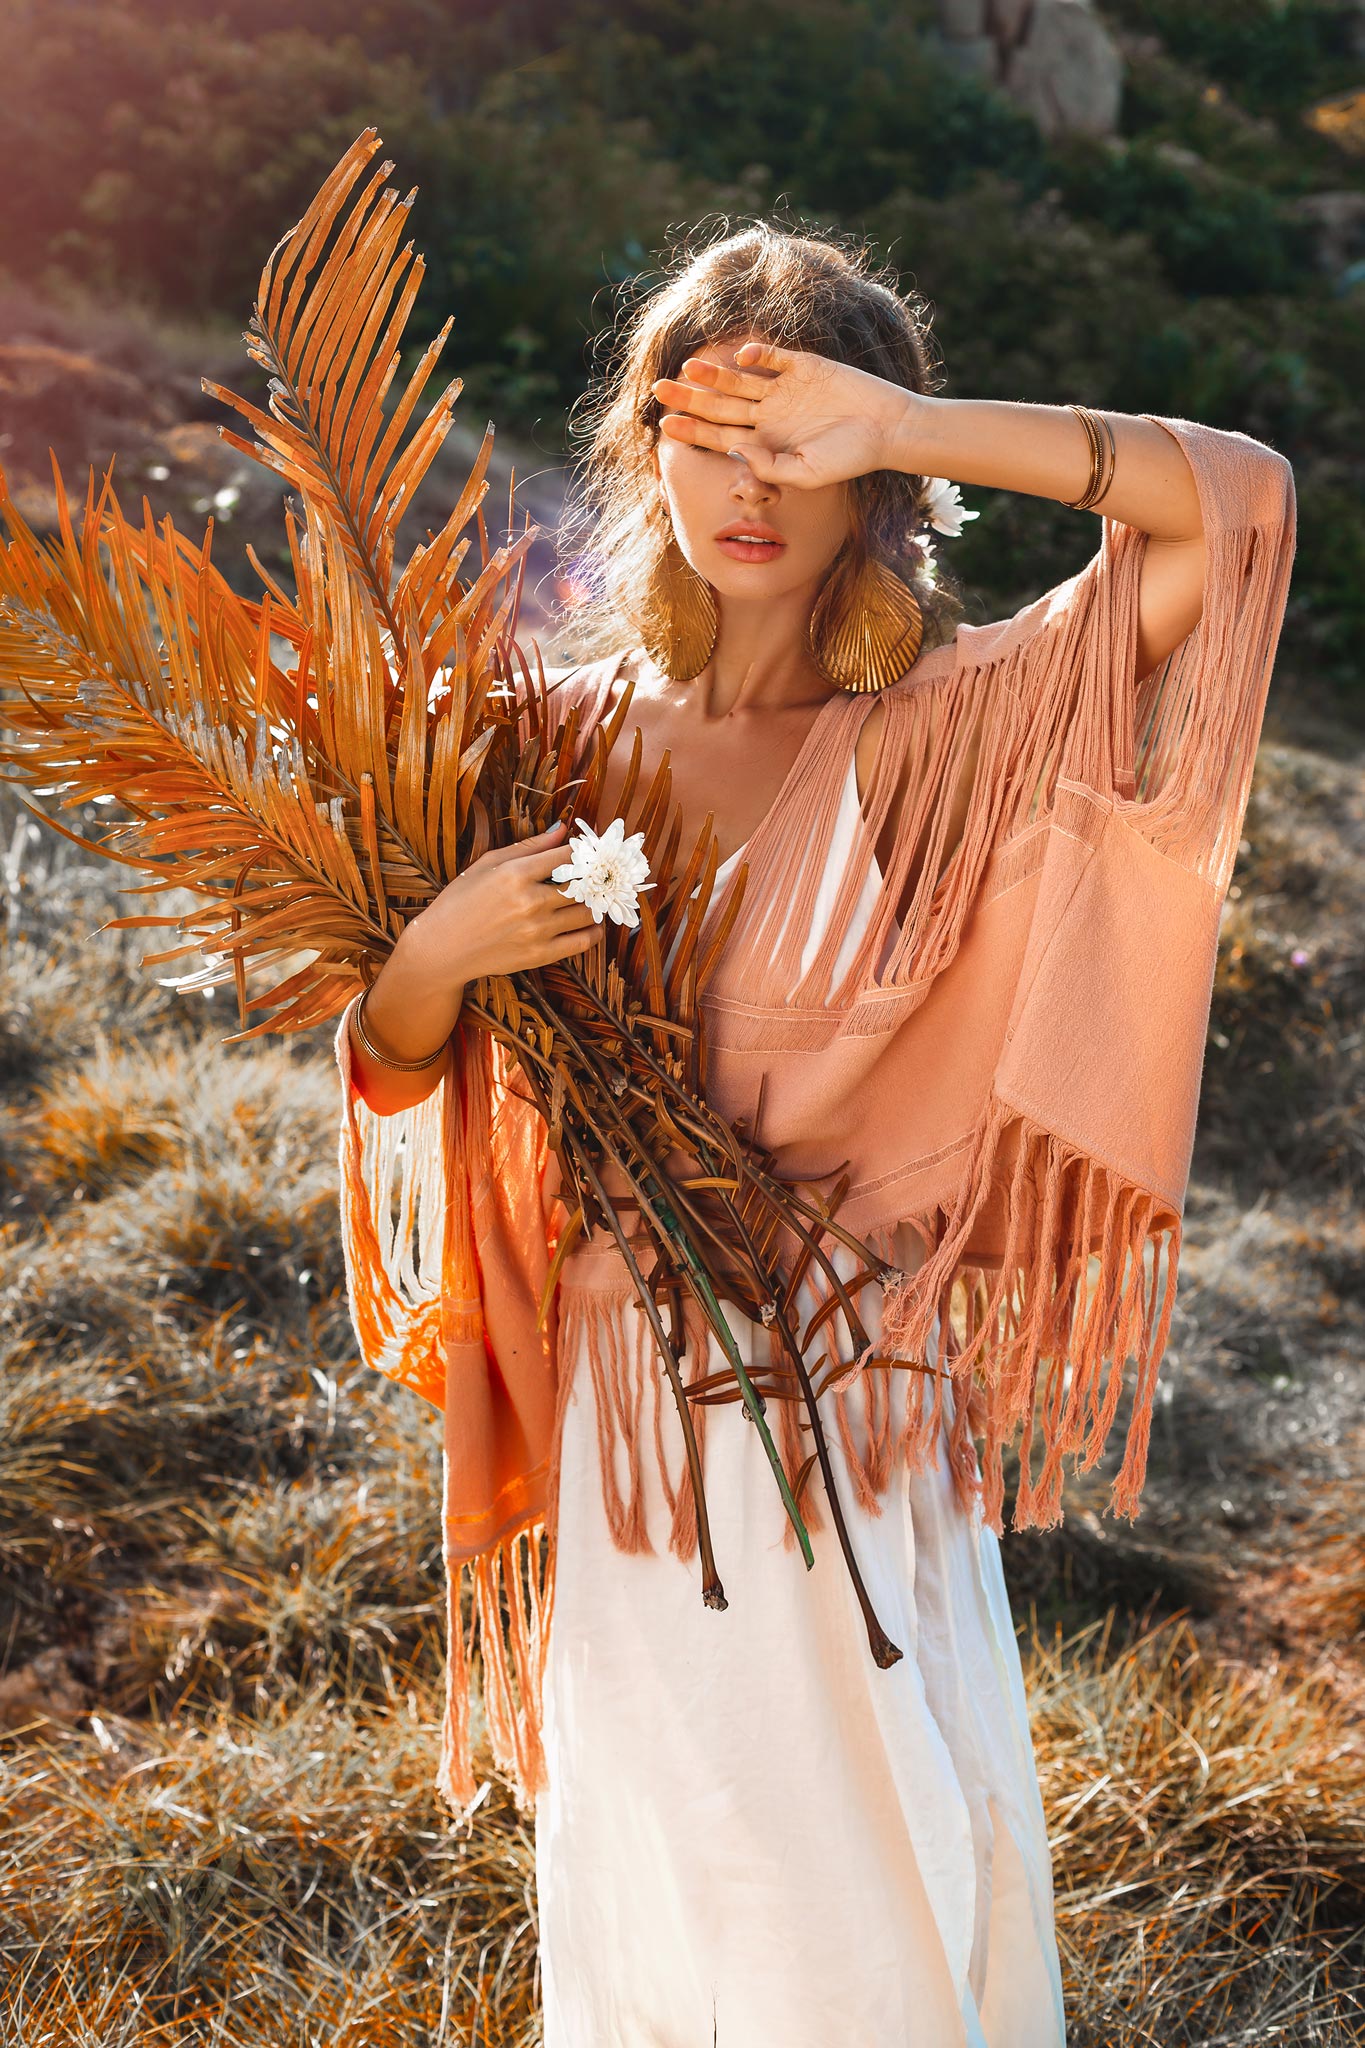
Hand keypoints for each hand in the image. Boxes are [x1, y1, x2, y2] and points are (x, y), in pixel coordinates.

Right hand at [406, 820, 604, 983]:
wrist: (442, 948)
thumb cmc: (461, 901)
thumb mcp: (488, 864)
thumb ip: (529, 846)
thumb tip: (563, 829)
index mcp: (515, 874)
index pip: (567, 856)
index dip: (583, 851)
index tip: (588, 853)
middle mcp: (529, 902)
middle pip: (582, 884)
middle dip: (592, 877)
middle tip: (596, 875)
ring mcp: (537, 931)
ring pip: (586, 912)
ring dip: (594, 903)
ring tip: (592, 897)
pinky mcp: (540, 955)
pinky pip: (583, 942)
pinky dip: (594, 931)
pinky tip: (592, 923)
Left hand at [650, 341, 919, 490]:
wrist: (887, 429)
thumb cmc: (850, 458)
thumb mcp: (807, 473)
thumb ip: (770, 466)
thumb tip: (735, 449)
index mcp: (766, 442)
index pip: (720, 435)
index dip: (692, 430)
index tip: (664, 425)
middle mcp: (769, 415)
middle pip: (720, 405)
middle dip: (690, 399)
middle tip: (658, 389)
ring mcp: (785, 389)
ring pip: (740, 379)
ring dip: (714, 374)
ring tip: (687, 368)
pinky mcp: (805, 366)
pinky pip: (773, 357)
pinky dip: (757, 355)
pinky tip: (740, 357)